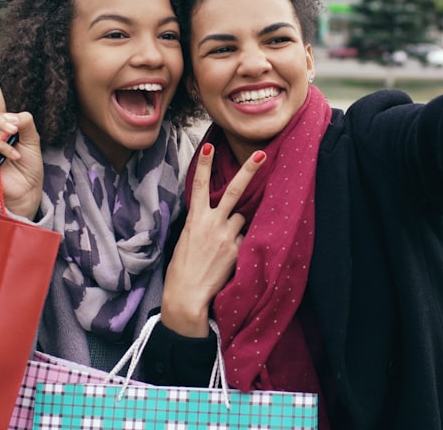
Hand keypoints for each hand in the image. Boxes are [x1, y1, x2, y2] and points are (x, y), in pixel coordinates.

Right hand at [160, 144, 266, 336]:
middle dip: (248, 171)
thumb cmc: (182, 271)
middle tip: (261, 154)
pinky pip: (244, 239)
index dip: (203, 165)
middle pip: (234, 191)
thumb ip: (201, 225)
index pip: (199, 186)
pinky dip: (240, 245)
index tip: (208, 146)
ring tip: (223, 246)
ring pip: (241, 218)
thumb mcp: (185, 241)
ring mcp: (227, 236)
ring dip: (237, 226)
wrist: (188, 297)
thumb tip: (215, 218)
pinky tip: (228, 260)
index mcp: (195, 220)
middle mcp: (212, 223)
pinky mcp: (238, 250)